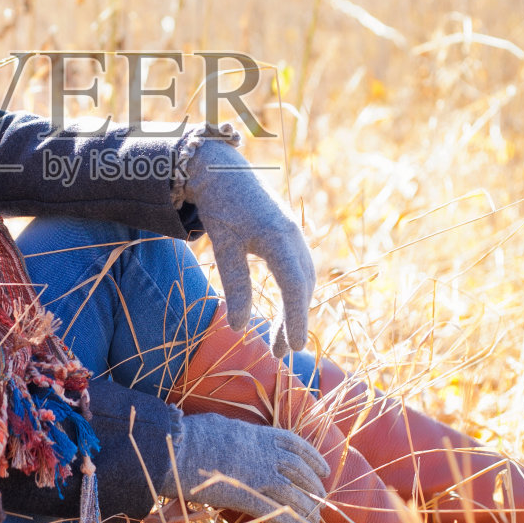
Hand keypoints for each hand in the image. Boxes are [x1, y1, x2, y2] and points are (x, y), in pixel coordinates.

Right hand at [159, 412, 329, 522]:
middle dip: (314, 485)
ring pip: (293, 493)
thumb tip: (229, 429)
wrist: (175, 447)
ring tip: (317, 520)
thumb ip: (232, 431)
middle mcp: (264, 453)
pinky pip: (277, 512)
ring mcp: (257, 474)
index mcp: (257, 434)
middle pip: (299, 470)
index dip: (313, 457)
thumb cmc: (190, 434)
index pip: (295, 444)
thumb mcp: (219, 424)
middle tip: (322, 498)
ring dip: (308, 507)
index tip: (323, 468)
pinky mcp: (246, 495)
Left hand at [178, 133, 313, 355]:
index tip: (294, 346)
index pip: (294, 286)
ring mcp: (294, 234)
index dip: (296, 318)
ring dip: (296, 309)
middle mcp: (293, 236)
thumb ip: (235, 284)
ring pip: (303, 279)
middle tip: (281, 352)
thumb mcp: (223, 246)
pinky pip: (299, 269)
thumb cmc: (220, 206)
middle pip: (302, 286)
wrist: (222, 170)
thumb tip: (238, 327)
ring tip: (280, 339)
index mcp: (278, 237)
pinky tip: (284, 310)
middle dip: (295, 320)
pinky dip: (295, 292)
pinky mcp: (289, 235)